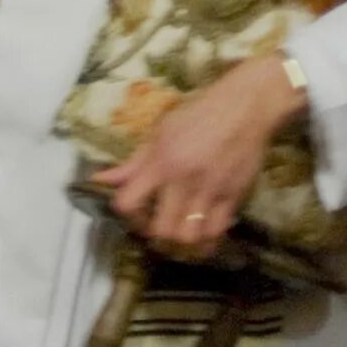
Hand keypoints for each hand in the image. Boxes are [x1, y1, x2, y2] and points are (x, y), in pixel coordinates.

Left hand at [94, 53, 305, 260]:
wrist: (245, 107)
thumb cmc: (199, 114)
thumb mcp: (161, 132)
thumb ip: (133, 163)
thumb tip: (100, 180)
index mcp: (161, 162)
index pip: (128, 203)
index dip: (127, 214)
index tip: (136, 211)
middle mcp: (183, 180)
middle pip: (160, 230)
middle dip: (155, 233)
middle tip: (159, 225)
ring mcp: (210, 190)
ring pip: (188, 237)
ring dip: (181, 240)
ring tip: (181, 230)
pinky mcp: (234, 196)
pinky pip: (216, 232)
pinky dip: (206, 239)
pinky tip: (203, 232)